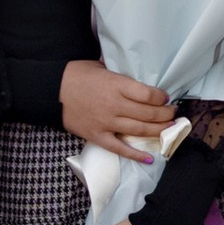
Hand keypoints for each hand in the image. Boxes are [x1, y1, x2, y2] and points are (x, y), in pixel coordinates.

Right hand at [60, 61, 176, 162]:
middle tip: (173, 114)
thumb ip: (119, 75)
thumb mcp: (100, 66)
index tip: (166, 98)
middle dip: (165, 115)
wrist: (50, 91)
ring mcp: (106, 122)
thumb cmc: (75, 75)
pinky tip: (149, 158)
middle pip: (148, 114)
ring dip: (158, 131)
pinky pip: (120, 148)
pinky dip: (135, 155)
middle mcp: (114, 105)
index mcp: (116, 85)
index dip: (161, 97)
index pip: (147, 95)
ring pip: (139, 130)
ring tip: (169, 129)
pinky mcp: (97, 136)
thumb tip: (136, 77)